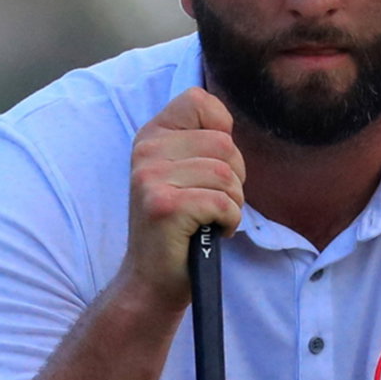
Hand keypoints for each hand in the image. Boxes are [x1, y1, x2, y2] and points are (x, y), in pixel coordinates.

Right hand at [117, 87, 244, 313]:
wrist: (152, 279)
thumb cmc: (179, 226)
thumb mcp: (181, 173)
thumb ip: (199, 142)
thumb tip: (227, 125)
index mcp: (150, 136)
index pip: (198, 100)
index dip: (221, 130)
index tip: (210, 164)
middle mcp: (145, 151)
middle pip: (224, 143)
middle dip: (234, 178)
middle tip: (213, 203)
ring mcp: (150, 177)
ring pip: (226, 174)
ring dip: (232, 203)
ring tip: (211, 219)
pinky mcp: (164, 206)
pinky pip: (222, 202)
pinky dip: (228, 221)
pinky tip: (211, 231)